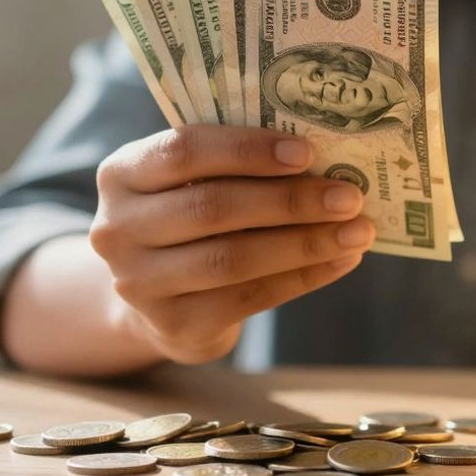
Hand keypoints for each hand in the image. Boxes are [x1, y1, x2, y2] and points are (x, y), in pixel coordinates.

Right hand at [88, 126, 375, 364]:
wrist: (156, 299)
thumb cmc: (190, 219)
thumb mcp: (193, 182)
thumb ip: (237, 165)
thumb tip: (327, 159)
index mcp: (121, 173)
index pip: (183, 151)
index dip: (247, 150)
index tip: (307, 152)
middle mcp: (117, 229)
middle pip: (213, 208)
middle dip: (290, 200)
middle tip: (349, 196)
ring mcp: (140, 283)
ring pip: (234, 259)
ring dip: (306, 243)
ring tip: (358, 231)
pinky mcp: (174, 325)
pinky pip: (250, 297)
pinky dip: (304, 277)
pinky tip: (342, 260)